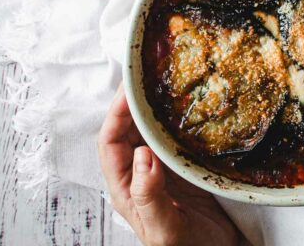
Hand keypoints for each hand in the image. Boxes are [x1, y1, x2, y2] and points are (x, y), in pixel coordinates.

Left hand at [98, 86, 237, 245]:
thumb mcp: (164, 228)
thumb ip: (150, 196)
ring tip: (168, 82)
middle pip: (129, 129)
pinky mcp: (186, 167)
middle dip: (134, 101)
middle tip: (150, 75)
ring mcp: (164, 169)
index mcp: (127, 187)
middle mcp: (141, 173)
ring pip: (153, 129)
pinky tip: (192, 105)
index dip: (115, 113)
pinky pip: (178, 136)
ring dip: (157, 107)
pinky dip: (181, 118)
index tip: (129, 89)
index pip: (110, 141)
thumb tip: (142, 155)